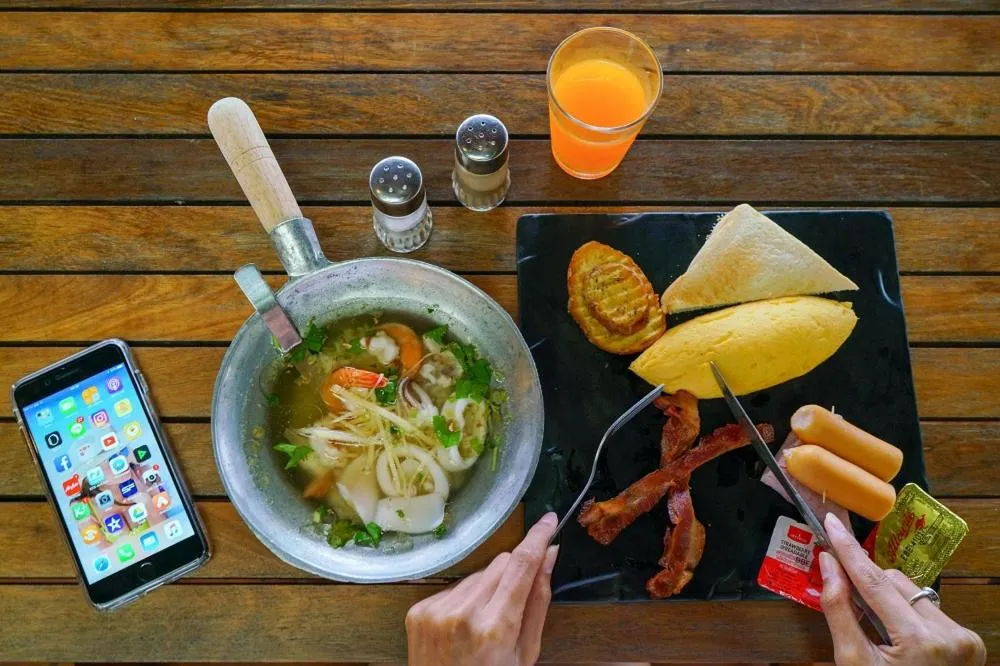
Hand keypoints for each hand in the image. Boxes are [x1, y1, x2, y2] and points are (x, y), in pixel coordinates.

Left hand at [406, 513, 558, 665]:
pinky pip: (454, 586)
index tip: (549, 520)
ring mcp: (436, 610)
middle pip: (501, 563)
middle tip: (514, 604)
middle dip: (514, 573)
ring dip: (488, 588)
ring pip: (478, 573)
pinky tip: (463, 626)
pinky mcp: (419, 610)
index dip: (537, 538)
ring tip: (485, 622)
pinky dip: (465, 599)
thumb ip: (538, 601)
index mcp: (495, 627)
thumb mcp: (526, 652)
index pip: (521, 565)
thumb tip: (549, 555)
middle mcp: (462, 613)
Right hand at [819, 512, 985, 664]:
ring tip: (881, 632)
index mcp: (918, 641)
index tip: (832, 525)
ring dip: (891, 601)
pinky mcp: (970, 642)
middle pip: (895, 582)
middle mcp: (950, 635)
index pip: (875, 582)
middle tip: (851, 604)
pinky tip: (902, 639)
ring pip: (914, 592)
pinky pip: (931, 610)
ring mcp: (965, 639)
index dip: (849, 551)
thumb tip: (827, 565)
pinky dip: (910, 616)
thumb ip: (838, 610)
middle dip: (870, 587)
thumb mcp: (852, 662)